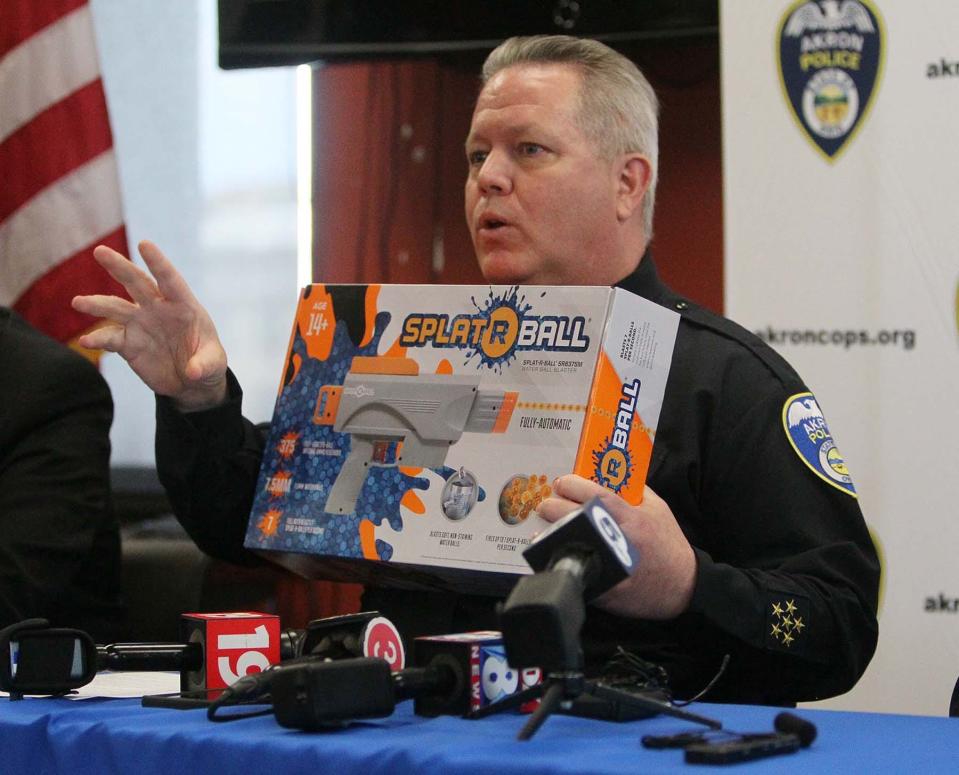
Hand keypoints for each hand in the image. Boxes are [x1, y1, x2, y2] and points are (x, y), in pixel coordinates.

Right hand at [71, 241, 228, 410]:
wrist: (190, 382)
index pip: (170, 280)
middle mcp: (158, 308)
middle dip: (119, 267)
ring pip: (115, 307)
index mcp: (183, 305)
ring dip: (97, 304)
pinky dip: (97, 339)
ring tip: (78, 303)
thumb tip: (193, 372)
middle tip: (100, 251)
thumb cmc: (207, 364)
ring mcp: (140, 323)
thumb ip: (203, 365)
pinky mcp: (128, 343)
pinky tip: (86, 341)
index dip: (158, 263)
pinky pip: (109, 337)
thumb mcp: (213, 365)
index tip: (144, 244)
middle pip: (136, 283)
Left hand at [536, 475, 696, 619]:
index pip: (597, 495)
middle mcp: (621, 539)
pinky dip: (561, 564)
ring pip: (571, 546)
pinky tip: (551, 557)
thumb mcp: (658, 509)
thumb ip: (636, 490)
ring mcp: (612, 566)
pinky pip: (576, 574)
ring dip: (551, 536)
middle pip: (577, 518)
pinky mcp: (605, 590)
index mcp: (633, 517)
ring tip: (542, 531)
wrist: (682, 586)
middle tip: (545, 505)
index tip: (561, 483)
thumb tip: (612, 472)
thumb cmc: (668, 543)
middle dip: (554, 508)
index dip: (574, 486)